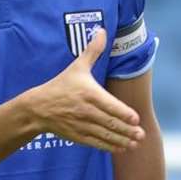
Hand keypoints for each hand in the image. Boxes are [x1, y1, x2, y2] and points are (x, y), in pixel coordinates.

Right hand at [26, 28, 145, 151]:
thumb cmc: (61, 85)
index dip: (123, 113)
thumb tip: (103, 31)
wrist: (38, 108)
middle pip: (109, 122)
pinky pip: (96, 143)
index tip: (136, 118)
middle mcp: (85, 111)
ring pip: (105, 135)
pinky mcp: (77, 136)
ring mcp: (81, 125)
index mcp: (88, 94)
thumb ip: (92, 51)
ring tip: (135, 143)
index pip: (108, 105)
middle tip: (142, 135)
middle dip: (127, 130)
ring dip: (122, 140)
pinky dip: (109, 146)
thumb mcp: (77, 67)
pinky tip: (121, 148)